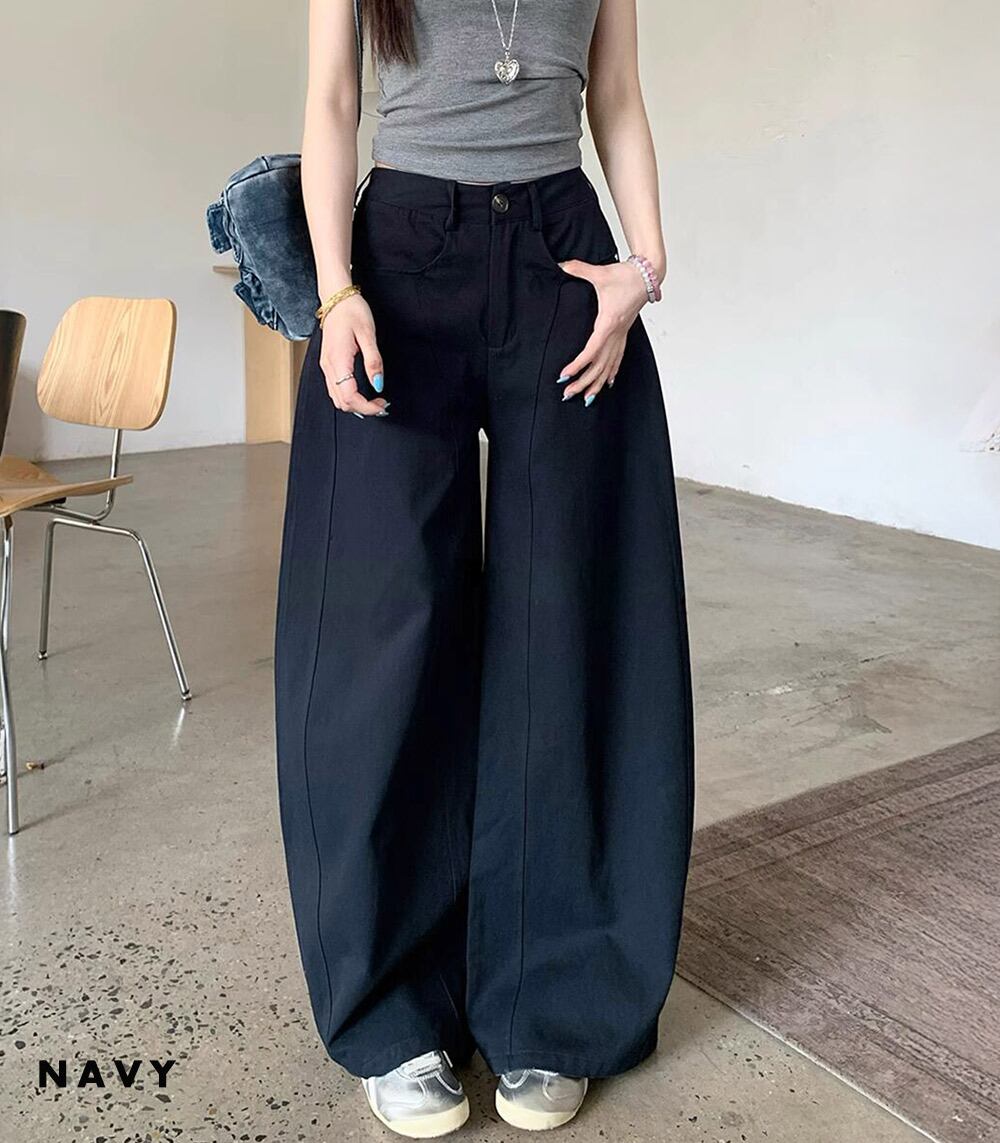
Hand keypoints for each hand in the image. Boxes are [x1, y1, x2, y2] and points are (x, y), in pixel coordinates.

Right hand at [319, 293, 389, 416]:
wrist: (336, 297)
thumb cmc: (352, 311)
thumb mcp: (368, 334)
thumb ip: (374, 361)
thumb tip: (379, 385)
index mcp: (338, 360)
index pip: (350, 396)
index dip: (367, 407)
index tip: (382, 405)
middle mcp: (328, 366)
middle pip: (342, 402)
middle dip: (362, 408)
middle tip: (382, 404)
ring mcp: (326, 366)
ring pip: (337, 398)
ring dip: (355, 404)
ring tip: (375, 400)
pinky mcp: (328, 364)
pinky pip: (335, 389)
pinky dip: (349, 396)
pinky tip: (363, 392)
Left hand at [557, 260, 649, 404]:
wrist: (647, 274)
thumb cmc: (626, 275)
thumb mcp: (600, 273)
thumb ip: (579, 269)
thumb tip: (562, 265)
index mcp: (609, 323)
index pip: (591, 350)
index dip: (578, 365)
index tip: (564, 375)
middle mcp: (617, 333)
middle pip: (599, 365)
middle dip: (584, 382)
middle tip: (567, 394)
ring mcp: (622, 335)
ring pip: (609, 365)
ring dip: (597, 383)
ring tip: (585, 398)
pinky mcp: (624, 333)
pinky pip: (618, 357)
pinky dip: (612, 372)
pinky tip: (607, 383)